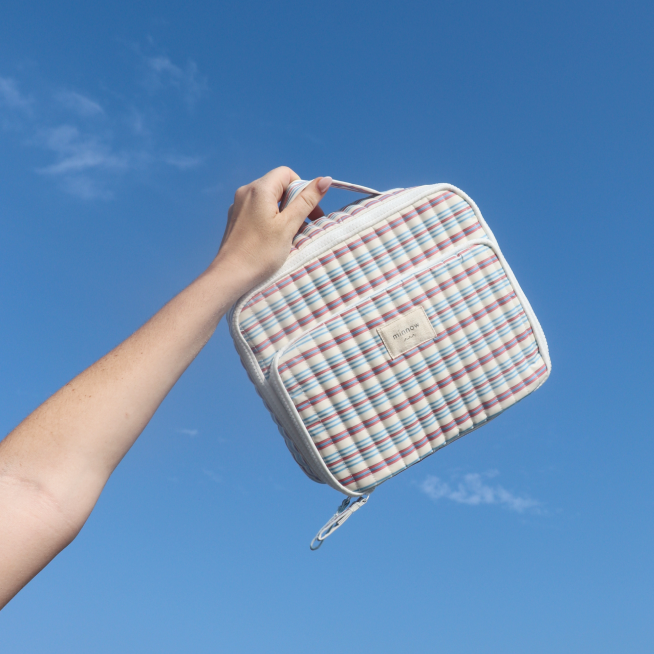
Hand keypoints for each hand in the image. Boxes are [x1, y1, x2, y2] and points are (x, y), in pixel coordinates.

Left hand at [211, 166, 331, 291]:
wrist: (230, 275)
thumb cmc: (261, 252)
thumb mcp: (289, 225)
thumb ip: (307, 201)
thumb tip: (325, 179)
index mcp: (259, 189)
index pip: (287, 174)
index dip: (302, 189)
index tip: (309, 211)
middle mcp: (246, 192)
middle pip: (278, 186)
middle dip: (296, 202)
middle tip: (307, 225)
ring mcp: (238, 206)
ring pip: (269, 200)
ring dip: (285, 213)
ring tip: (292, 235)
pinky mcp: (236, 220)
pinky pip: (258, 211)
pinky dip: (271, 220)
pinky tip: (275, 239)